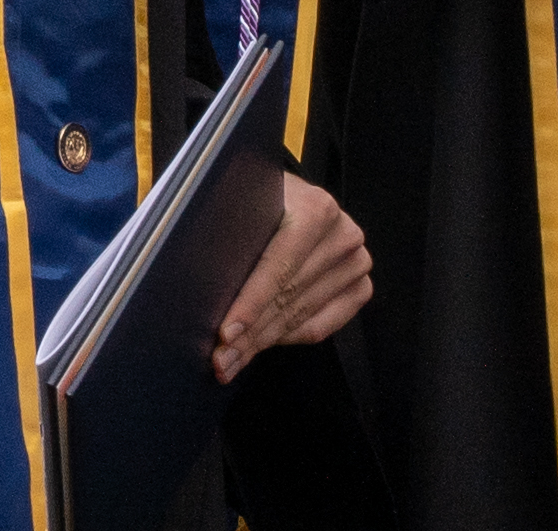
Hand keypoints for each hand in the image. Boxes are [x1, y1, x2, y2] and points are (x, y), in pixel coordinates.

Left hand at [208, 171, 372, 373]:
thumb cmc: (256, 197)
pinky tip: (260, 347)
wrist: (290, 196)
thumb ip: (229, 229)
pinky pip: (322, 325)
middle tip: (220, 360)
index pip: (279, 267)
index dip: (250, 303)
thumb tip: (198, 279)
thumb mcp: (241, 199)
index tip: (225, 333)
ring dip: (263, 342)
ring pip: (302, 316)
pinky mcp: (359, 285)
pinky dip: (287, 338)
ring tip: (231, 361)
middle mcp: (343, 234)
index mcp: (316, 208)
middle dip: (251, 333)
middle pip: (289, 296)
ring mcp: (356, 262)